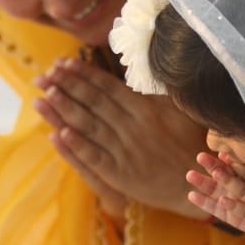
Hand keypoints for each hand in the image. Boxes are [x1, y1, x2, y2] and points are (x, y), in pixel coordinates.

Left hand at [34, 57, 207, 218]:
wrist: (200, 181)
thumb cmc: (192, 144)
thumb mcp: (182, 110)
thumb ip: (159, 92)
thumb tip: (145, 68)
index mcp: (145, 108)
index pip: (108, 86)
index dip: (84, 74)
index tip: (63, 63)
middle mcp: (132, 126)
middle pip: (94, 102)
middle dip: (67, 86)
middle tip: (44, 74)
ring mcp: (125, 150)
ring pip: (90, 125)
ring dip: (65, 109)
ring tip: (44, 94)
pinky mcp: (121, 174)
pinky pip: (95, 156)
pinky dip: (78, 145)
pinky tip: (60, 133)